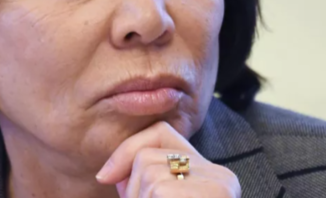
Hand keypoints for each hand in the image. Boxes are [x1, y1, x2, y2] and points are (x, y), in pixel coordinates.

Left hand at [95, 121, 240, 197]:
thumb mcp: (161, 195)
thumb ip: (147, 183)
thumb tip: (110, 173)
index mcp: (212, 175)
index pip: (161, 133)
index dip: (127, 150)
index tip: (104, 176)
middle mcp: (220, 177)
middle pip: (147, 158)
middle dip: (131, 190)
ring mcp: (218, 188)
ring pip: (148, 175)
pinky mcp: (213, 194)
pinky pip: (157, 191)